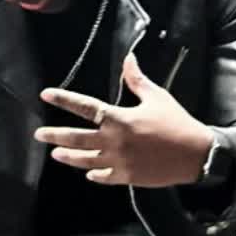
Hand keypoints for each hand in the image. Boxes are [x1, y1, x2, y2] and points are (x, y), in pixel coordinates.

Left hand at [35, 54, 213, 187]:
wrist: (196, 154)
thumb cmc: (177, 123)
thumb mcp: (157, 97)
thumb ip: (137, 80)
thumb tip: (128, 58)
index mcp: (120, 119)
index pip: (85, 107)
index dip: (64, 99)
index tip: (46, 95)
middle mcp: (114, 141)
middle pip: (77, 138)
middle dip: (56, 136)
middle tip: (39, 135)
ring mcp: (119, 161)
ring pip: (86, 161)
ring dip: (69, 157)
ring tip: (56, 154)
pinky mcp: (128, 177)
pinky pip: (104, 177)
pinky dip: (94, 174)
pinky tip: (88, 173)